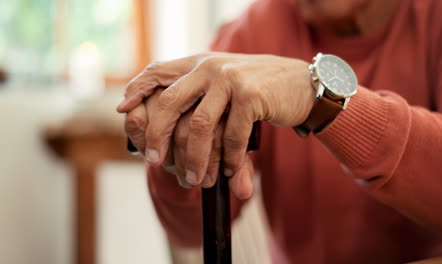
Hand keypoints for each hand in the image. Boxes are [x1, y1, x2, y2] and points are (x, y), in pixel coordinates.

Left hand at [118, 52, 313, 186]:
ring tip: (196, 179)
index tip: (124, 111)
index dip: (137, 89)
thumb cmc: (258, 90)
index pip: (157, 71)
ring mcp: (230, 79)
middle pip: (170, 103)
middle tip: (156, 161)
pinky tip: (229, 172)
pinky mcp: (251, 95)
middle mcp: (210, 67)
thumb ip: (200, 98)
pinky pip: (231, 136)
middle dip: (158, 136)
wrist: (301, 84)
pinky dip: (228, 159)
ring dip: (195, 158)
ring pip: (199, 126)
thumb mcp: (225, 84)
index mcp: (199, 63)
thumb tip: (170, 132)